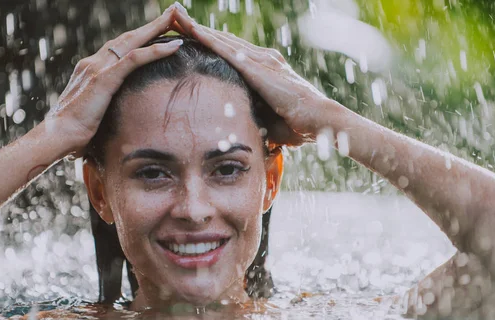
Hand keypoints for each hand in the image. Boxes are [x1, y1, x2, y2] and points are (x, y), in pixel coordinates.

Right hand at [43, 5, 183, 156]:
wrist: (56, 136)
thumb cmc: (72, 134)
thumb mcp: (92, 116)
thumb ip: (103, 110)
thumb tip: (113, 122)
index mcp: (91, 70)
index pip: (120, 47)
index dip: (140, 37)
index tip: (159, 30)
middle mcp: (94, 63)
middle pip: (129, 37)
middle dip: (152, 24)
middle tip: (174, 11)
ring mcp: (98, 68)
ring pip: (133, 41)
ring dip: (157, 28)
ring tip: (177, 17)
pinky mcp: (104, 78)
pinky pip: (135, 59)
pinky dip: (156, 50)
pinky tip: (175, 45)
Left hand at [173, 7, 331, 146]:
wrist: (319, 119)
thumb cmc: (298, 125)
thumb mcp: (269, 118)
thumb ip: (253, 115)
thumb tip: (238, 127)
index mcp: (266, 69)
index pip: (233, 52)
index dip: (212, 44)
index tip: (192, 37)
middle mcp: (263, 58)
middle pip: (224, 41)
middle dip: (199, 30)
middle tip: (176, 18)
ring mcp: (260, 59)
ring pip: (222, 40)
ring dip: (197, 28)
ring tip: (176, 16)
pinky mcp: (257, 67)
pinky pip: (226, 49)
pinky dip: (207, 38)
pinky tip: (190, 29)